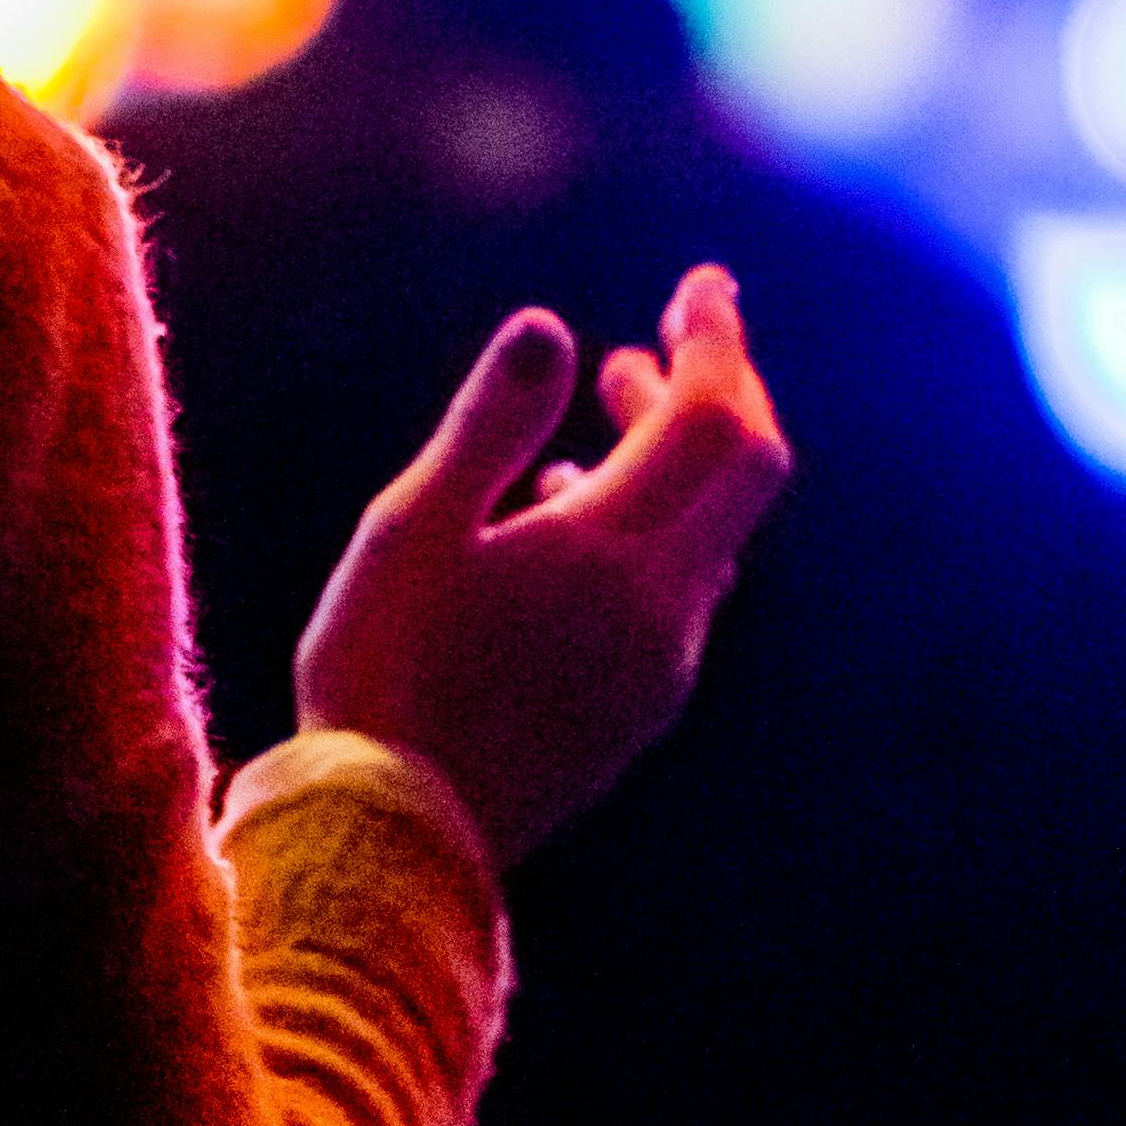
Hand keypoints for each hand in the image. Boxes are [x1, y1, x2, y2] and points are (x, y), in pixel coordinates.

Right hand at [292, 266, 788, 867]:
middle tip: (662, 338)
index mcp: (612, 553)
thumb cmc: (382, 674)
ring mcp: (658, 670)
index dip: (716, 340)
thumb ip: (492, 424)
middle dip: (714, 391)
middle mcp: (663, 612)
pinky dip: (650, 526)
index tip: (703, 282)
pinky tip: (565, 521)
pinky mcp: (634, 713)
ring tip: (603, 408)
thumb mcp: (412, 530)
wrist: (395, 843)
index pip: (715, 419)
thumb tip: (554, 327)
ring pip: (709, 535)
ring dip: (675, 459)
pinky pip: (675, 592)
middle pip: (743, 474)